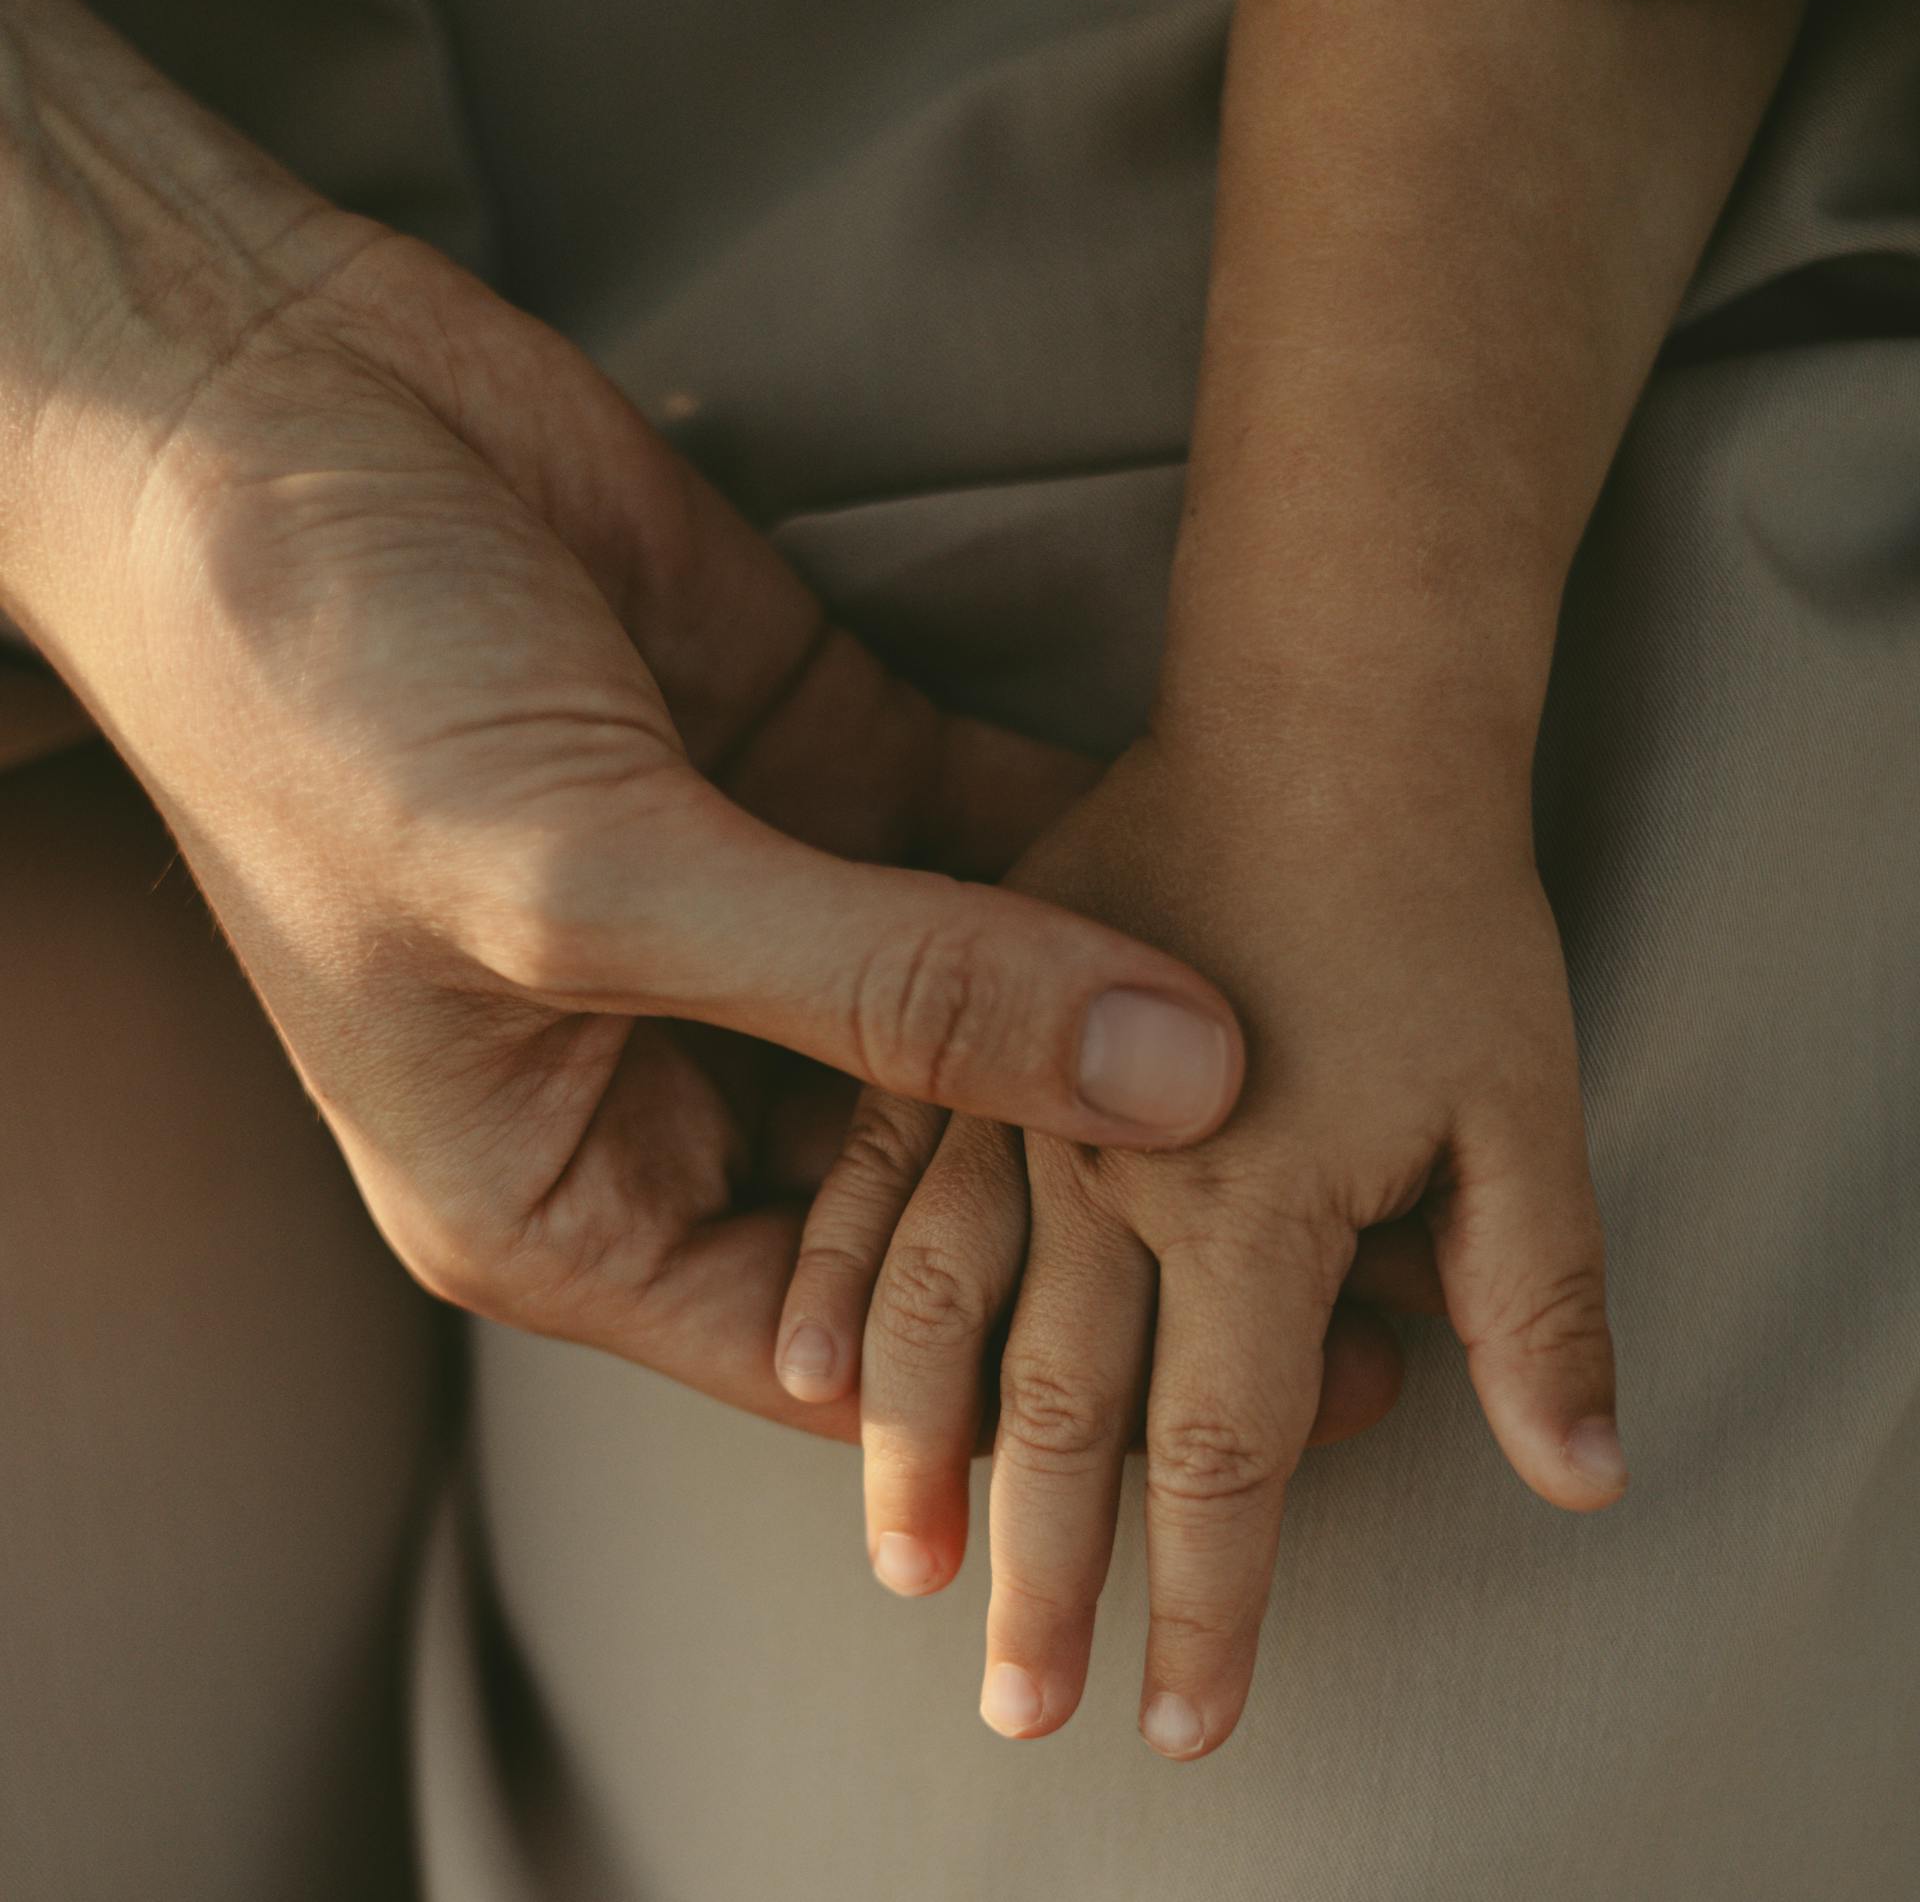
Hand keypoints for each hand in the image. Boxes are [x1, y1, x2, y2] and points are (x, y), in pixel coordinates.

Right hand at [2, 27, 1257, 1431]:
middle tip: (1365, 1225)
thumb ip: (884, 993)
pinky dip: (1108, 856)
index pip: (851, 1345)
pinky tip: (1256, 868)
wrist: (260, 408)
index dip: (1047, 1370)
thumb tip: (1179, 1082)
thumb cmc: (326, 700)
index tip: (1264, 1366)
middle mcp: (674, 1066)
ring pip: (991, 1009)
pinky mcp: (814, 750)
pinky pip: (995, 839)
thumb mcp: (587, 892)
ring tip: (1357, 1061)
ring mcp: (760, 904)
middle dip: (1130, 1207)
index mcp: (567, 1187)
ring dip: (1143, 1025)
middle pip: (947, 1190)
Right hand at [780, 735, 1620, 1735]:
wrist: (1322, 705)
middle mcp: (1099, 1168)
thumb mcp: (1526, 1094)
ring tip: (906, 1565)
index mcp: (1240, 1203)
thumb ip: (1532, 1288)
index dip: (1207, 1602)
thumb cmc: (1433, 899)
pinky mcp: (966, 1022)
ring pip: (942, 1301)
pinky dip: (844, 1265)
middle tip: (1023, 1706)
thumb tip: (1583, 1468)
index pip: (1214, 1454)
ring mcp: (1009, 1086)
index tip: (1187, 1719)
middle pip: (1056, 1405)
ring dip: (919, 1447)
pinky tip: (808, 1348)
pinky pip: (872, 1165)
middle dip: (1042, 1572)